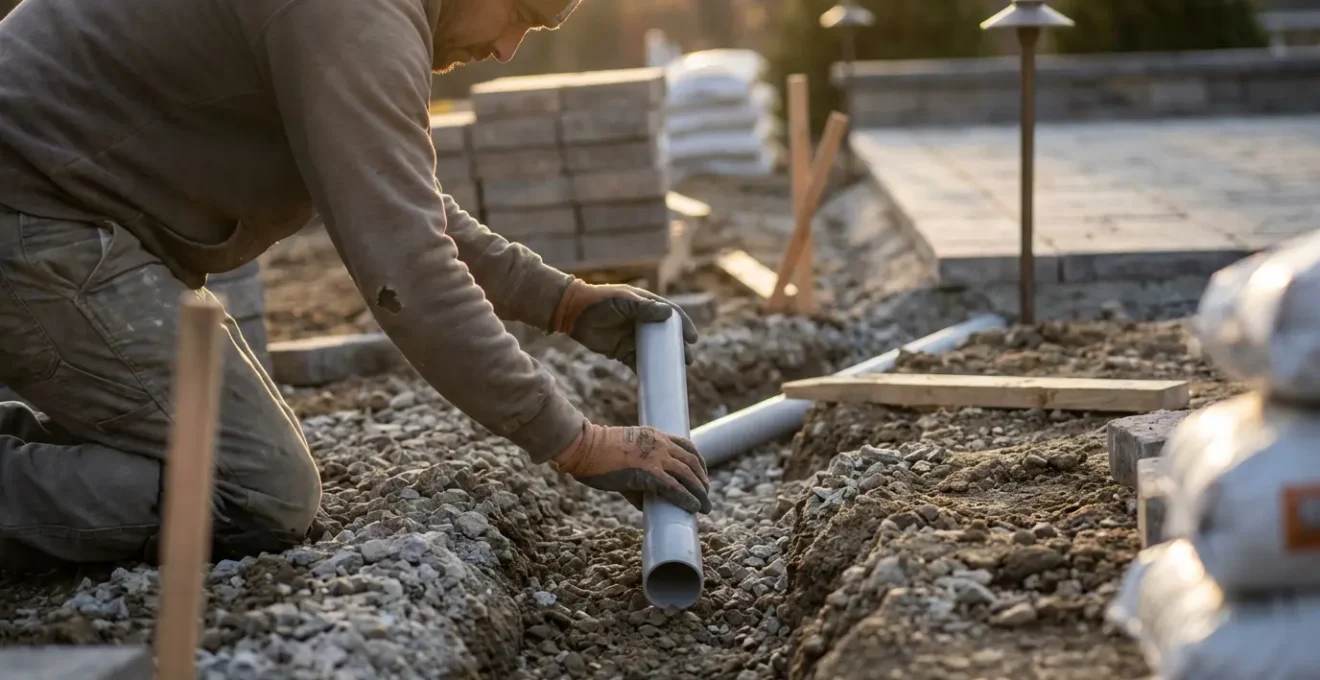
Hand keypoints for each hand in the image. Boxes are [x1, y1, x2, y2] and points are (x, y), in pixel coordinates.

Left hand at [551, 280, 697, 368]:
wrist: (573, 314)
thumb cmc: (600, 302)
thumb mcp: (623, 302)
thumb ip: (644, 308)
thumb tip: (668, 314)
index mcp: (646, 305)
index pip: (671, 315)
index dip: (683, 326)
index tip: (692, 338)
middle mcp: (642, 321)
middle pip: (665, 336)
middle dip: (678, 348)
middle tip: (688, 360)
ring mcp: (632, 337)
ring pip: (654, 351)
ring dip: (666, 361)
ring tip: (678, 371)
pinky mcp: (621, 350)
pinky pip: (637, 363)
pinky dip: (646, 371)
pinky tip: (656, 380)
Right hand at [553, 422, 711, 514]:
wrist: (583, 448)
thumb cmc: (598, 455)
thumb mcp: (626, 458)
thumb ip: (640, 478)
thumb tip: (648, 504)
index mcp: (655, 436)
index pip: (687, 446)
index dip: (699, 462)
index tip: (702, 476)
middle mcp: (660, 443)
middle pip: (692, 461)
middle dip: (702, 480)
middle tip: (706, 495)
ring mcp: (655, 456)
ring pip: (688, 474)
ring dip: (700, 492)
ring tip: (706, 506)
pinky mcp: (648, 472)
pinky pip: (674, 487)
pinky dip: (687, 498)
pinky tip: (694, 507)